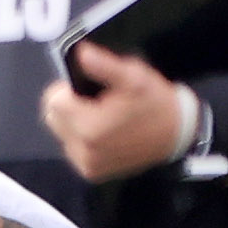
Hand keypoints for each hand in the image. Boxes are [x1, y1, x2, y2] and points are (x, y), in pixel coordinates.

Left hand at [40, 43, 194, 183]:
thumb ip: (104, 65)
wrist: (174, 134)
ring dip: (75, 122)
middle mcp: (84, 151)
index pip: (52, 101)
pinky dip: (82, 138)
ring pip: (62, 133)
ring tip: (101, 115)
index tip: (87, 89)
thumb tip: (81, 54)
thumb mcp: (133, 76)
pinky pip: (73, 149)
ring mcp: (87, 165)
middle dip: (69, 105)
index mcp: (90, 127)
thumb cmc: (154, 102)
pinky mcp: (92, 173)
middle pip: (53, 118)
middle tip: (95, 101)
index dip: (67, 89)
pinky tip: (103, 131)